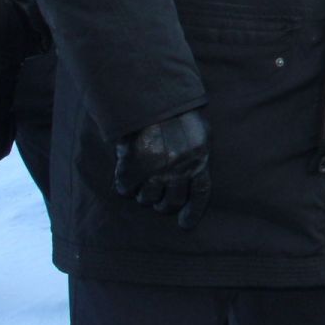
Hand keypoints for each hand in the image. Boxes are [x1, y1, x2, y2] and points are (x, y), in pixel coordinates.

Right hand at [113, 110, 211, 229]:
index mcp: (199, 160)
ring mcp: (155, 172)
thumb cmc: (177, 111)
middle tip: (156, 197)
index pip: (200, 194)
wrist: (152, 99)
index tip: (184, 225)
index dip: (192, 212)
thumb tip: (195, 168)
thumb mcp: (199, 129)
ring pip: (146, 198)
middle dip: (163, 204)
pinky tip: (124, 177)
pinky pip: (125, 188)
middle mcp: (179, 171)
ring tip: (141, 183)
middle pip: (170, 202)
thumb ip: (199, 150)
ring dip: (143, 194)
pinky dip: (124, 186)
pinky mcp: (132, 168)